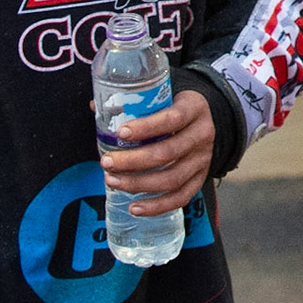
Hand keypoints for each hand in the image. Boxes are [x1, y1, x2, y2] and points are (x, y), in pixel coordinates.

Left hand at [101, 88, 214, 216]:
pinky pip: (180, 198)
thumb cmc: (176, 107)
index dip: (146, 127)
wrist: (206, 119)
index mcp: (193, 109)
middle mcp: (201, 135)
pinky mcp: (200, 179)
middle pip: (168, 153)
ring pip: (172, 179)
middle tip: (107, 162)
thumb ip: (134, 101)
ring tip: (113, 181)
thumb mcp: (164, 95)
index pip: (172, 119)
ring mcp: (203, 160)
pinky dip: (157, 206)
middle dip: (133, 161)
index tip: (120, 132)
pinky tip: (134, 207)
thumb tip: (95, 107)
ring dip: (138, 184)